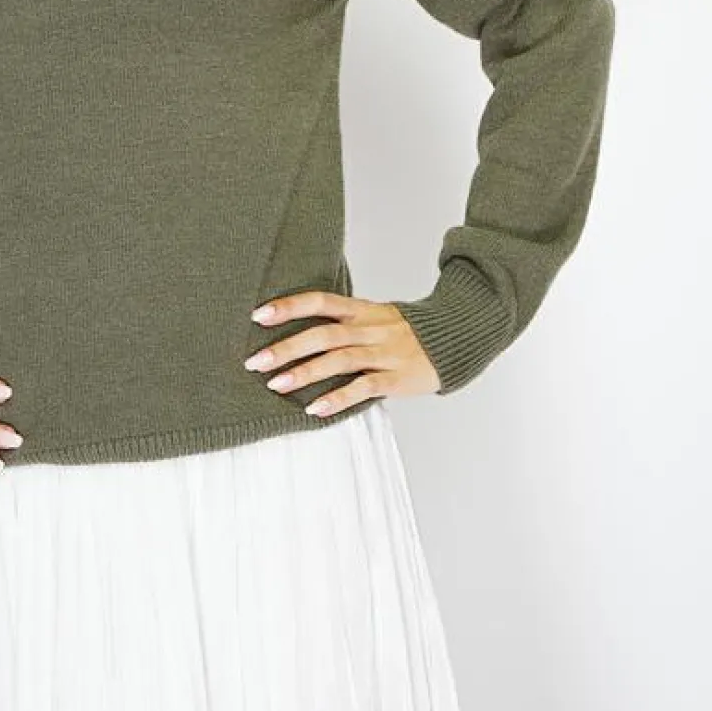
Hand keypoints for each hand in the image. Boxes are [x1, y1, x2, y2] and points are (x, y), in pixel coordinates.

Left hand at [243, 289, 440, 416]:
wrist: (456, 337)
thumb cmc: (405, 331)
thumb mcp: (375, 316)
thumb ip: (343, 321)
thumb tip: (297, 330)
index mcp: (362, 309)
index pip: (320, 301)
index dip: (289, 307)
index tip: (258, 315)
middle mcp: (370, 327)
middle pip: (323, 334)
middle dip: (286, 347)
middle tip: (254, 361)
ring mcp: (384, 352)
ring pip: (340, 360)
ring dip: (305, 373)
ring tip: (276, 385)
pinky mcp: (397, 377)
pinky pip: (364, 387)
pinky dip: (338, 398)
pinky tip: (314, 409)